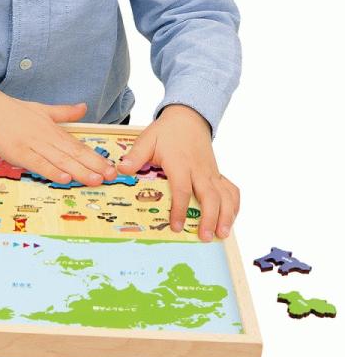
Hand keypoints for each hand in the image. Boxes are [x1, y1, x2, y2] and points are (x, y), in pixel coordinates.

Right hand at [0, 86, 117, 184]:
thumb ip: (64, 112)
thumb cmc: (12, 110)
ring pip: (59, 160)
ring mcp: (32, 145)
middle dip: (93, 166)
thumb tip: (83, 107)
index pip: (78, 145)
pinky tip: (64, 178)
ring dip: (78, 171)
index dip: (95, 158)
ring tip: (95, 180)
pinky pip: (37, 163)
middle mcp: (46, 137)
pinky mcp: (17, 152)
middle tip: (111, 177)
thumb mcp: (42, 109)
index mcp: (52, 129)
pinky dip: (51, 171)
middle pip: (73, 153)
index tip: (111, 168)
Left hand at [116, 104, 240, 241]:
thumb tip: (122, 169)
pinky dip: (234, 205)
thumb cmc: (166, 132)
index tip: (177, 226)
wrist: (188, 119)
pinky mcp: (218, 174)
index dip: (180, 209)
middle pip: (210, 197)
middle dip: (209, 218)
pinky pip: (231, 190)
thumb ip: (135, 155)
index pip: (182, 189)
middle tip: (204, 237)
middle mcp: (199, 170)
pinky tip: (230, 219)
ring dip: (226, 216)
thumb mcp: (147, 140)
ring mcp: (211, 173)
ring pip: (225, 196)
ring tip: (222, 234)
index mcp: (180, 163)